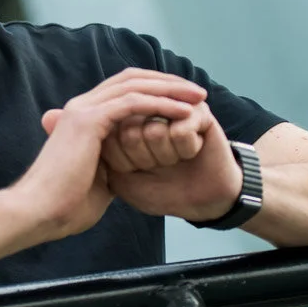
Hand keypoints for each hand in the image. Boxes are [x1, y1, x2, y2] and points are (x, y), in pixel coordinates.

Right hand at [19, 69, 206, 240]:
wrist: (41, 211)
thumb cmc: (67, 203)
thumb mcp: (100, 177)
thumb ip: (115, 162)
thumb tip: (133, 165)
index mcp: (81, 117)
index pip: (121, 88)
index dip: (153, 89)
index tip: (182, 99)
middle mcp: (81, 105)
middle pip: (130, 78)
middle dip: (166, 82)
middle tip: (196, 91)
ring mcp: (83, 109)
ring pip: (134, 85)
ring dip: (170, 88)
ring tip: (197, 96)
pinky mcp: (89, 120)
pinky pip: (134, 103)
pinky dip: (162, 105)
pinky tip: (185, 112)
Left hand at [108, 103, 242, 220]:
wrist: (201, 202)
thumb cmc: (158, 190)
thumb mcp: (121, 180)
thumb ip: (106, 153)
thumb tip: (106, 125)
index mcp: (117, 122)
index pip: (108, 138)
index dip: (125, 163)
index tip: (137, 169)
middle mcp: (141, 108)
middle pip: (129, 133)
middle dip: (146, 159)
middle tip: (159, 163)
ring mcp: (168, 105)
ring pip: (154, 132)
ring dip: (167, 156)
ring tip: (175, 156)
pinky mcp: (196, 110)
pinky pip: (181, 132)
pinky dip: (186, 150)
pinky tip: (192, 151)